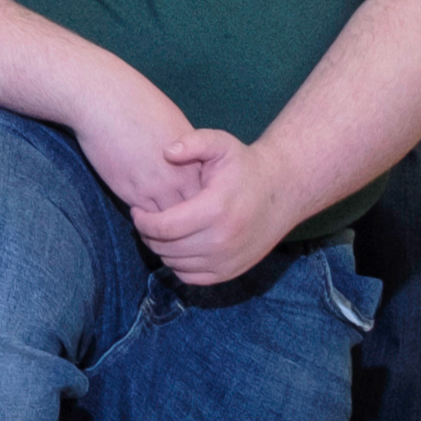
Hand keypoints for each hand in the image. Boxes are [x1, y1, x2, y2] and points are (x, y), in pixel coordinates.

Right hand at [67, 72, 201, 219]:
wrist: (106, 102)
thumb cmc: (137, 104)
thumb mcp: (174, 124)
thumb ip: (184, 149)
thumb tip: (184, 161)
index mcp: (194, 160)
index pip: (208, 194)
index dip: (203, 202)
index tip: (196, 206)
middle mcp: (180, 177)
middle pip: (194, 212)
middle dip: (191, 220)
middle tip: (183, 224)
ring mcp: (156, 188)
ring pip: (172, 222)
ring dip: (169, 227)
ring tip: (166, 230)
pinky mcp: (132, 193)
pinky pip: (148, 220)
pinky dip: (148, 224)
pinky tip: (146, 222)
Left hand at [129, 128, 302, 289]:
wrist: (282, 191)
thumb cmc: (245, 166)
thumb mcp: (221, 144)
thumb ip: (193, 143)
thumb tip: (166, 152)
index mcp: (214, 210)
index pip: (162, 227)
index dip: (142, 221)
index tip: (138, 209)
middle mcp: (222, 240)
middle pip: (166, 248)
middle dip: (148, 235)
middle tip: (145, 220)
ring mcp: (228, 259)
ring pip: (176, 264)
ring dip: (161, 249)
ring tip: (161, 230)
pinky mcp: (232, 271)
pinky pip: (191, 277)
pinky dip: (178, 265)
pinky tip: (178, 245)